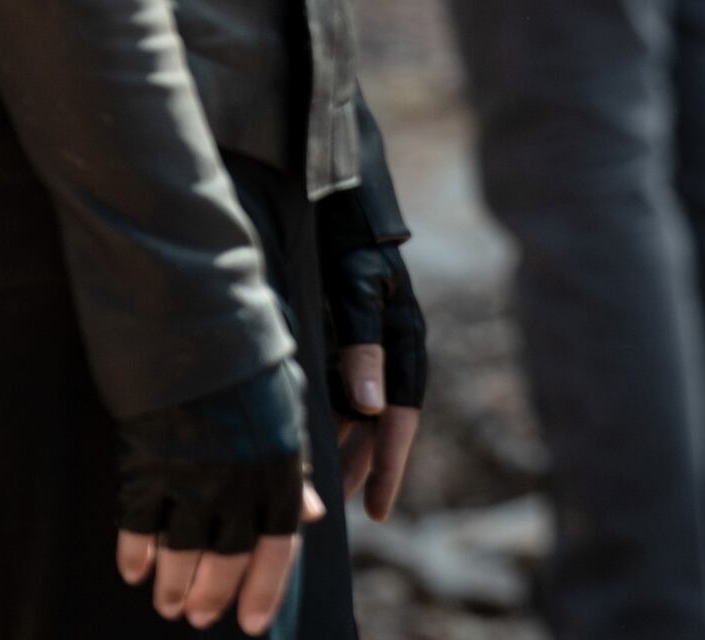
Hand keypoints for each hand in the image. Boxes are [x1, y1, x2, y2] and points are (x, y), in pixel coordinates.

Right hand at [111, 360, 320, 630]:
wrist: (192, 318)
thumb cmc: (248, 354)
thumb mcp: (288, 406)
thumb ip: (296, 466)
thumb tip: (312, 518)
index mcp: (281, 466)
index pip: (279, 547)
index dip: (264, 590)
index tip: (252, 624)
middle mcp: (237, 481)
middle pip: (228, 560)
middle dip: (214, 596)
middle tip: (200, 618)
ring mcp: (189, 478)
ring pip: (181, 554)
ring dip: (175, 586)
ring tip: (169, 606)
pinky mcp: (146, 466)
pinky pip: (137, 526)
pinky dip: (135, 554)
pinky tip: (133, 572)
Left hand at [322, 225, 426, 521]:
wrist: (332, 193)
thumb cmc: (348, 238)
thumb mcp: (358, 289)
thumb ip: (363, 345)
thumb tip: (371, 407)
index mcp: (403, 338)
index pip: (401, 415)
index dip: (391, 464)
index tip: (378, 510)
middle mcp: (387, 346)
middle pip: (377, 421)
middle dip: (360, 466)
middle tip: (333, 508)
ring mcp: (363, 341)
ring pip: (354, 409)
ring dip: (338, 445)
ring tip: (314, 485)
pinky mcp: (337, 332)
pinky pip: (334, 386)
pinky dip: (321, 415)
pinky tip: (301, 437)